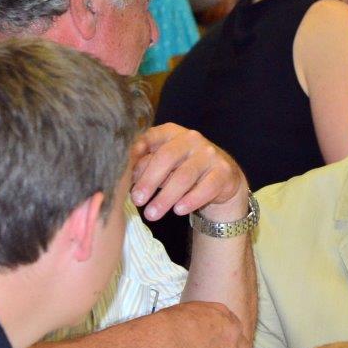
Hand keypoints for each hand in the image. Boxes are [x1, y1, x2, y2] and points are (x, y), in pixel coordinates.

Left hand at [131, 123, 249, 222]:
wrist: (222, 178)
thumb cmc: (184, 170)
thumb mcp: (165, 165)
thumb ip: (147, 165)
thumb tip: (130, 177)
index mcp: (173, 133)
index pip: (152, 136)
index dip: (137, 151)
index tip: (124, 169)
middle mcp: (192, 139)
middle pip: (167, 157)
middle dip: (149, 180)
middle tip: (137, 200)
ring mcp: (210, 155)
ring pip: (184, 176)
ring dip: (165, 197)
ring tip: (152, 214)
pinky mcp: (223, 172)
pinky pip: (206, 188)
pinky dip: (190, 201)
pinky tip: (178, 211)